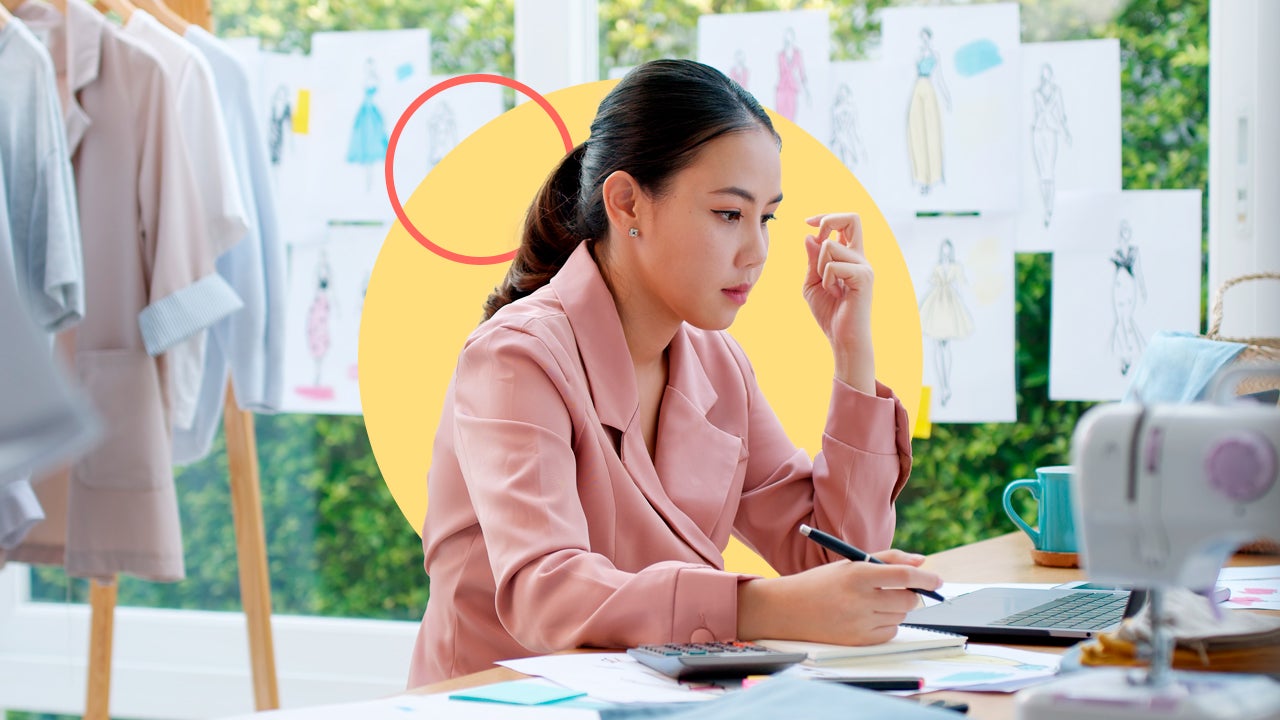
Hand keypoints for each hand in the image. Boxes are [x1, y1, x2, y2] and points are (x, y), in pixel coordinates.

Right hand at [737, 550, 941, 645]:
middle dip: (910, 594)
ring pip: (900, 616)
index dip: (925, 579)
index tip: (937, 580)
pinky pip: (890, 632)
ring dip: (895, 609)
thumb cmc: (821, 583)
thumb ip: (888, 559)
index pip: (903, 576)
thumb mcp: (850, 563)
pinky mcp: (858, 641)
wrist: (787, 609)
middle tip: (898, 590)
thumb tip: (921, 562)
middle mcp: (859, 599)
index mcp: (857, 574)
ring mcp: (859, 622)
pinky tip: (866, 616)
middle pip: (907, 600)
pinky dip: (886, 624)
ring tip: (871, 602)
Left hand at [803, 213, 874, 391]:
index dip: (825, 217)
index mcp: (850, 256)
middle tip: (817, 239)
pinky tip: (835, 294)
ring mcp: (864, 266)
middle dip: (828, 221)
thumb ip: (811, 259)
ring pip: (830, 247)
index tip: (808, 222)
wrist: (842, 338)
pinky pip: (832, 266)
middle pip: (852, 219)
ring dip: (818, 267)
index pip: (845, 223)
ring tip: (829, 287)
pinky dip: (826, 280)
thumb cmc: (829, 312)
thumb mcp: (812, 282)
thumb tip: (810, 236)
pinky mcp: (863, 277)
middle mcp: (861, 257)